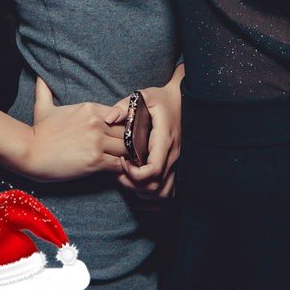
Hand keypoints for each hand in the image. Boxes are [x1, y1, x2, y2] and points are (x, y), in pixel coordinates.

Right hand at [19, 77, 125, 180]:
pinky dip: (119, 169)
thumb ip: (45, 90)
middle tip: (125, 151)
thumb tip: (39, 76)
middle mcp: (97, 122)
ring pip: (127, 148)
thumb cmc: (38, 132)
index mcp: (91, 108)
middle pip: (128, 131)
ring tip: (122, 162)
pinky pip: (119, 165)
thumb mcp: (43, 107)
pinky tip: (113, 171)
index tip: (118, 136)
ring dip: (126, 156)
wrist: (29, 151)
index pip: (122, 115)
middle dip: (128, 142)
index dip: (123, 127)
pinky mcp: (96, 160)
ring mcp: (97, 141)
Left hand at [117, 66, 183, 200]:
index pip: (153, 169)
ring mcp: (175, 162)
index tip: (123, 162)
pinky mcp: (174, 166)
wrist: (180, 101)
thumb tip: (109, 119)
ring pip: (162, 193)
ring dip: (143, 192)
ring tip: (128, 178)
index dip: (135, 173)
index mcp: (164, 140)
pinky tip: (139, 184)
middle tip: (120, 172)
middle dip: (134, 185)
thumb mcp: (143, 96)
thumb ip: (125, 106)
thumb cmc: (160, 100)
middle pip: (155, 187)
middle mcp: (172, 155)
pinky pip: (167, 190)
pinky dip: (152, 193)